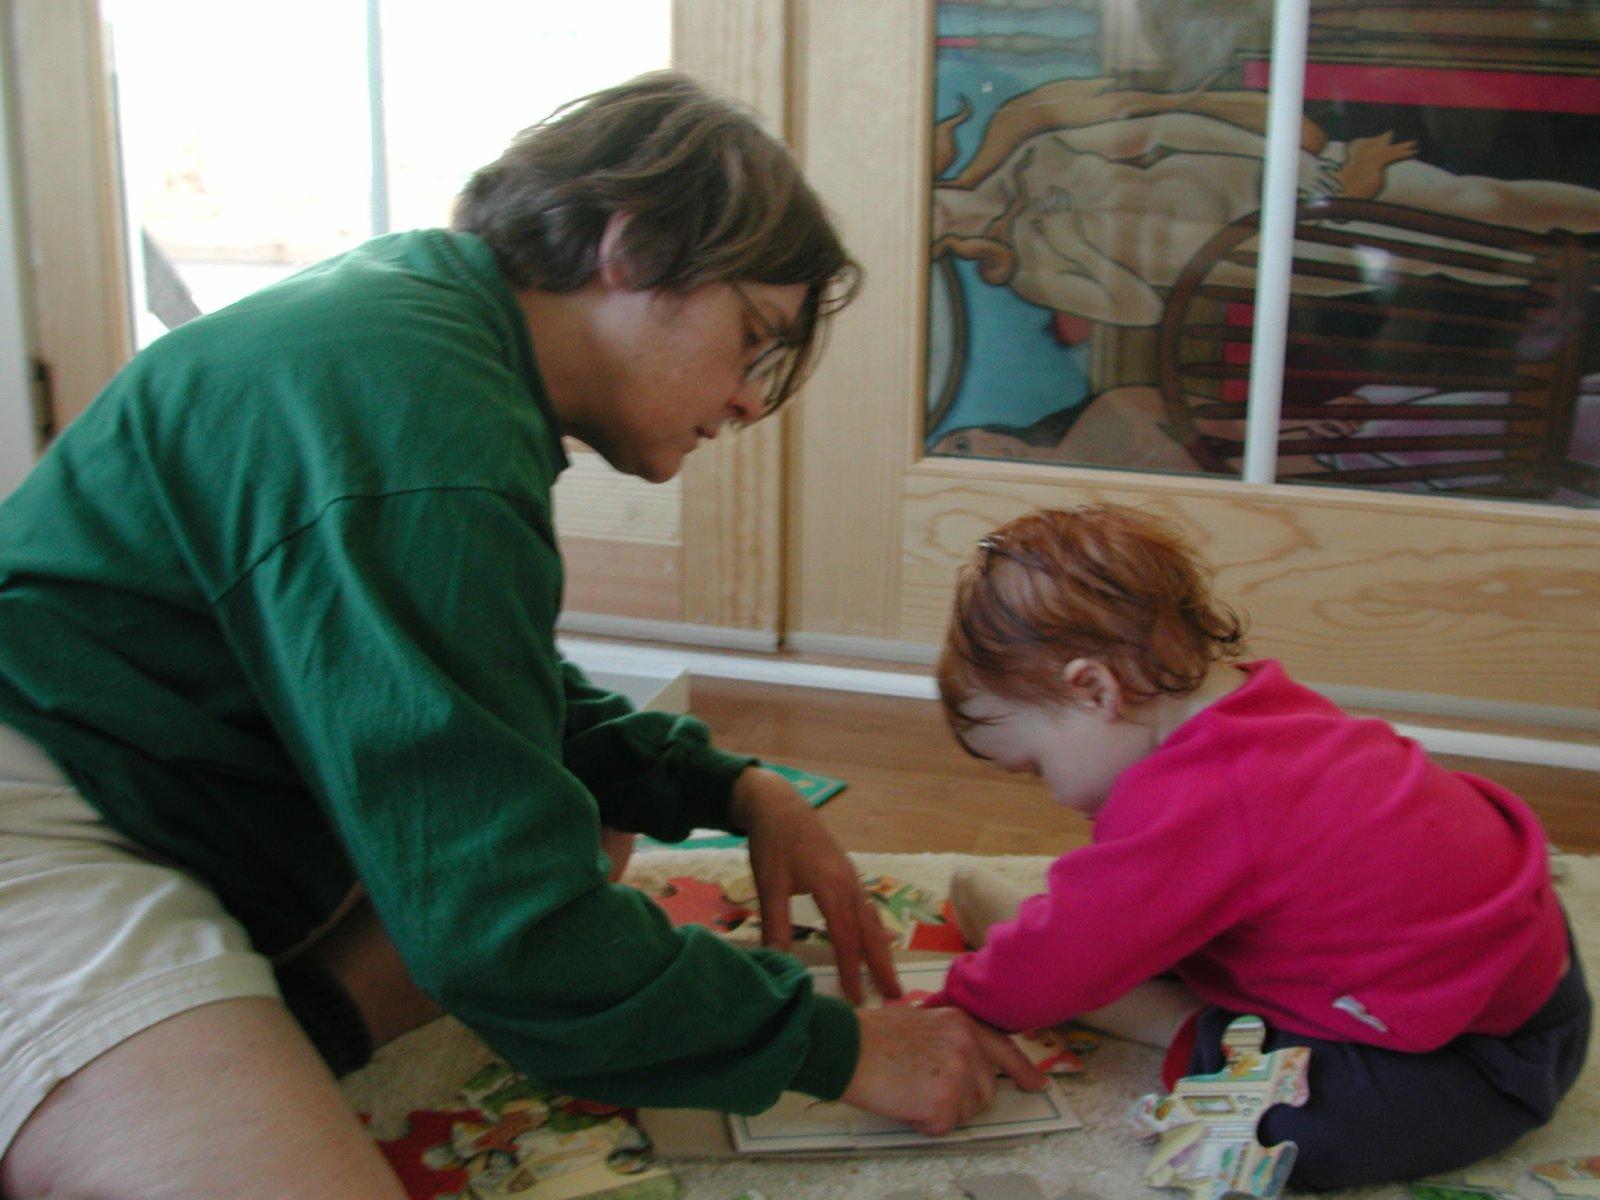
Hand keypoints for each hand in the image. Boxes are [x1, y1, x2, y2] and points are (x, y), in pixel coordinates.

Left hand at [731, 766, 898, 1003]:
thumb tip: (778, 963)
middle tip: (897, 996)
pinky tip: (873, 940)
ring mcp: (851, 877)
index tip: (857, 1000)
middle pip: (871, 931)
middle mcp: (850, 884)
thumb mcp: (769, 885)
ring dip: (882, 949)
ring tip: (889, 976)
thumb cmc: (773, 843)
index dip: (851, 971)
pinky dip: (874, 929)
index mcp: (832, 888)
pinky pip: (867, 907)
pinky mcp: (847, 873)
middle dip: (883, 964)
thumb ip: (776, 925)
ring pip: (872, 919)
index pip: (846, 938)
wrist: (779, 804)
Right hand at [842, 1006, 1047, 1135]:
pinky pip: (944, 1126)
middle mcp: (967, 1046)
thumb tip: (965, 1063)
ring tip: (910, 1089)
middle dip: (961, 1097)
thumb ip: (950, 1037)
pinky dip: (924, 1123)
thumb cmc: (873, 1035)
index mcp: (961, 1023)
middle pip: (985, 1090)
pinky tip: (904, 1101)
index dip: (1022, 1070)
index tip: (1035, 1084)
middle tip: (924, 1085)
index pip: (1004, 1049)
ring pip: (966, 1111)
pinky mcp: (945, 1103)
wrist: (848, 1047)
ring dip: (941, 1110)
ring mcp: (959, 1075)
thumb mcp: (922, 1020)